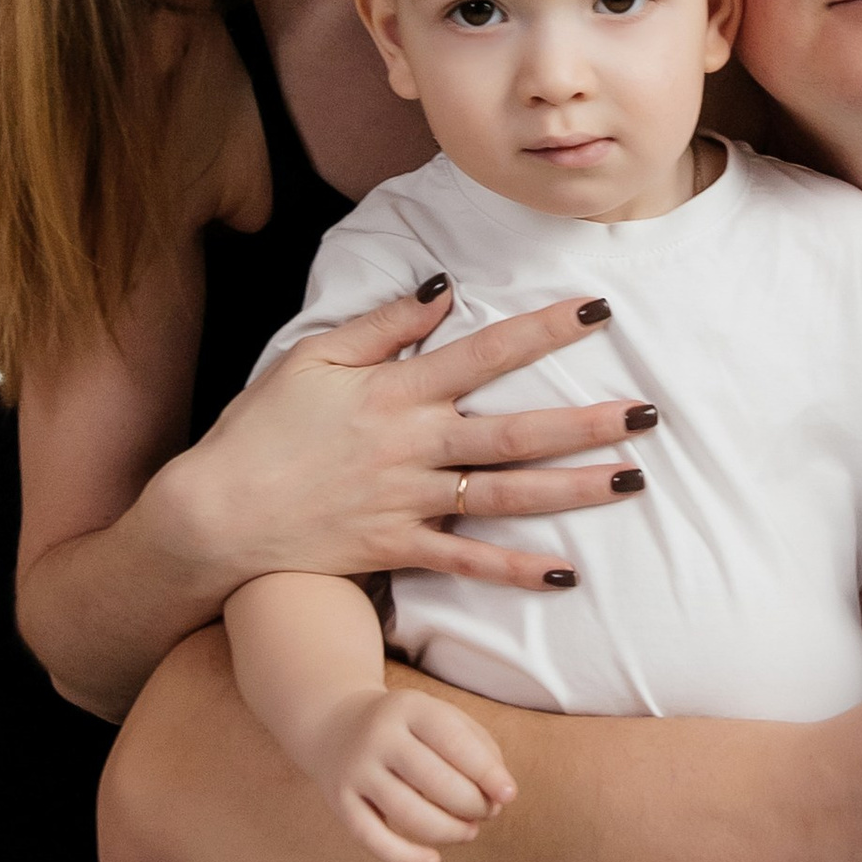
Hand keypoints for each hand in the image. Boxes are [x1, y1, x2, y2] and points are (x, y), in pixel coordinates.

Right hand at [154, 286, 657, 601]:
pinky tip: (566, 570)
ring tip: (630, 479)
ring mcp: (407, 502)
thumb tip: (442, 291)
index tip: (599, 312)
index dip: (545, 331)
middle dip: (585, 421)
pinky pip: (467, 563)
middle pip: (514, 431)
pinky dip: (516, 570)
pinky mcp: (395, 549)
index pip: (485, 353)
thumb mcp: (312, 359)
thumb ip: (381, 327)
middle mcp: (411, 446)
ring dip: (572, 489)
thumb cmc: (258, 431)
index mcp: (394, 391)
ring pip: (506, 495)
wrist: (213, 516)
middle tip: (647, 413)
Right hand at [312, 679, 518, 861]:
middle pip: (433, 780)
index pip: (453, 741)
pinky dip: (405, 857)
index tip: (509, 795)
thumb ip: (480, 747)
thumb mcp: (441, 717)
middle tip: (487, 813)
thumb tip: (501, 794)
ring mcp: (356, 770)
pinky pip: (372, 838)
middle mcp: (378, 737)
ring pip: (408, 814)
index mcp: (409, 708)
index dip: (486, 771)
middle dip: (471, 804)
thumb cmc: (408, 728)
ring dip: (448, 831)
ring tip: (470, 831)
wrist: (335, 724)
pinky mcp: (340, 802)